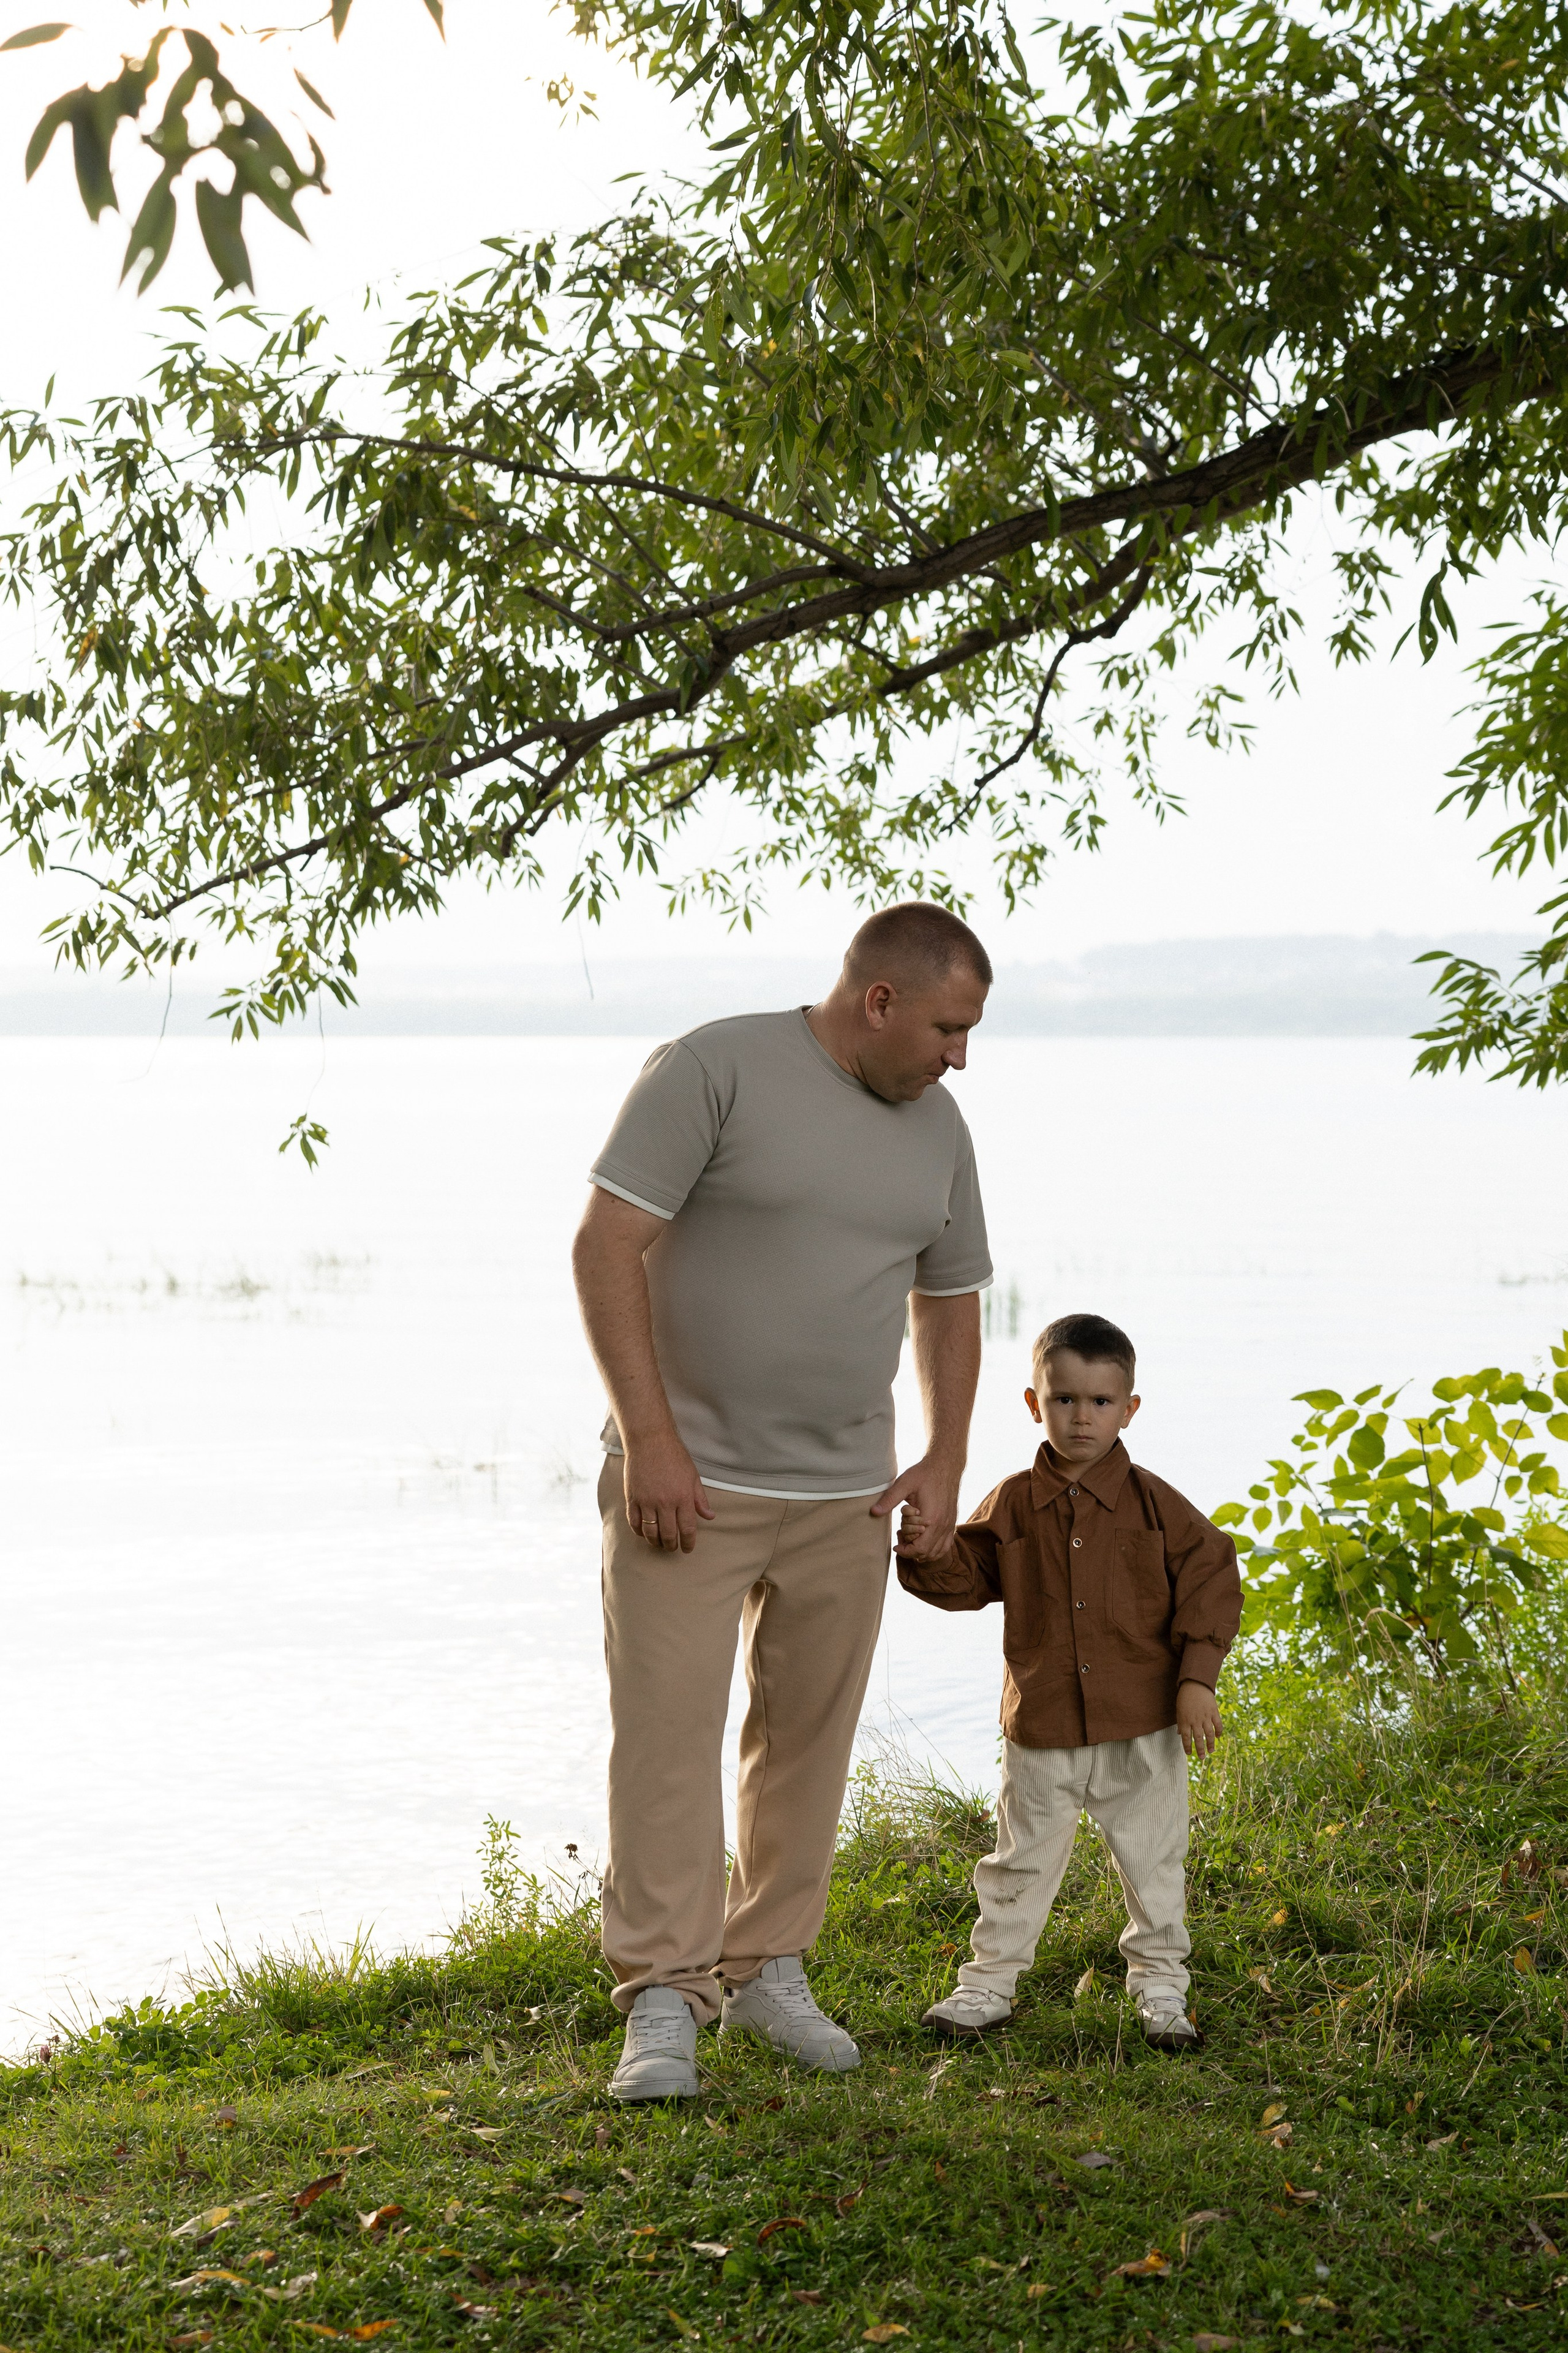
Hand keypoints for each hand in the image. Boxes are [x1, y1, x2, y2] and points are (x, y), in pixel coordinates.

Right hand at [623, 1434, 714, 1553]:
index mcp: (683, 1497)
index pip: (687, 1529)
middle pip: (668, 1534)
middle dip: (671, 1545)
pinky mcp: (632, 1498)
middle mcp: (665, 1502)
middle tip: (673, 1547)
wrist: (650, 1440)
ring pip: (650, 1532)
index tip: (687, 1548)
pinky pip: (634, 1522)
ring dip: (656, 1542)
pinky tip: (644, 1533)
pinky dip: (639, 1531)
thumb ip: (700, 1499)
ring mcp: (646, 1501)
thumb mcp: (693, 1476)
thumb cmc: (674, 1456)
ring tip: (659, 1543)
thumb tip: (709, 1516)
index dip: (688, 1543)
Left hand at [874, 1454, 961, 1559]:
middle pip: (927, 1553)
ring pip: (937, 1552)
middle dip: (911, 1550)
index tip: (895, 1545)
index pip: (920, 1549)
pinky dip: (935, 1549)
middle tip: (900, 1536)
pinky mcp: (952, 1522)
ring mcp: (950, 1525)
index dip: (905, 1551)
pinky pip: (946, 1545)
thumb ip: (889, 1499)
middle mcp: (943, 1525)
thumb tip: (873, 1512)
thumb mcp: (904, 1483)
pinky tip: (924, 1539)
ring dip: (922, 1551)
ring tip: (910, 1537)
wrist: (945, 1465)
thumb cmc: (924, 1474)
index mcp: (932, 1518)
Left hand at [1176, 1680, 1222, 1760]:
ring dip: (1210, 1744)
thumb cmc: (1184, 1697)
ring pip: (1209, 1734)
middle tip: (1202, 1758)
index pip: (1186, 1738)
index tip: (1189, 1753)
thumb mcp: (1179, 1710)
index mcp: (1184, 1720)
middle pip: (1198, 1738)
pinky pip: (1218, 1725)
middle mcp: (1195, 1720)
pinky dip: (1218, 1732)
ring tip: (1211, 1751)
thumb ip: (1180, 1722)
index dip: (1188, 1747)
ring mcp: (1205, 1716)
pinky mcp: (1213, 1712)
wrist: (1195, 1684)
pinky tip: (1218, 1737)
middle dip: (1200, 1749)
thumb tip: (1179, 1734)